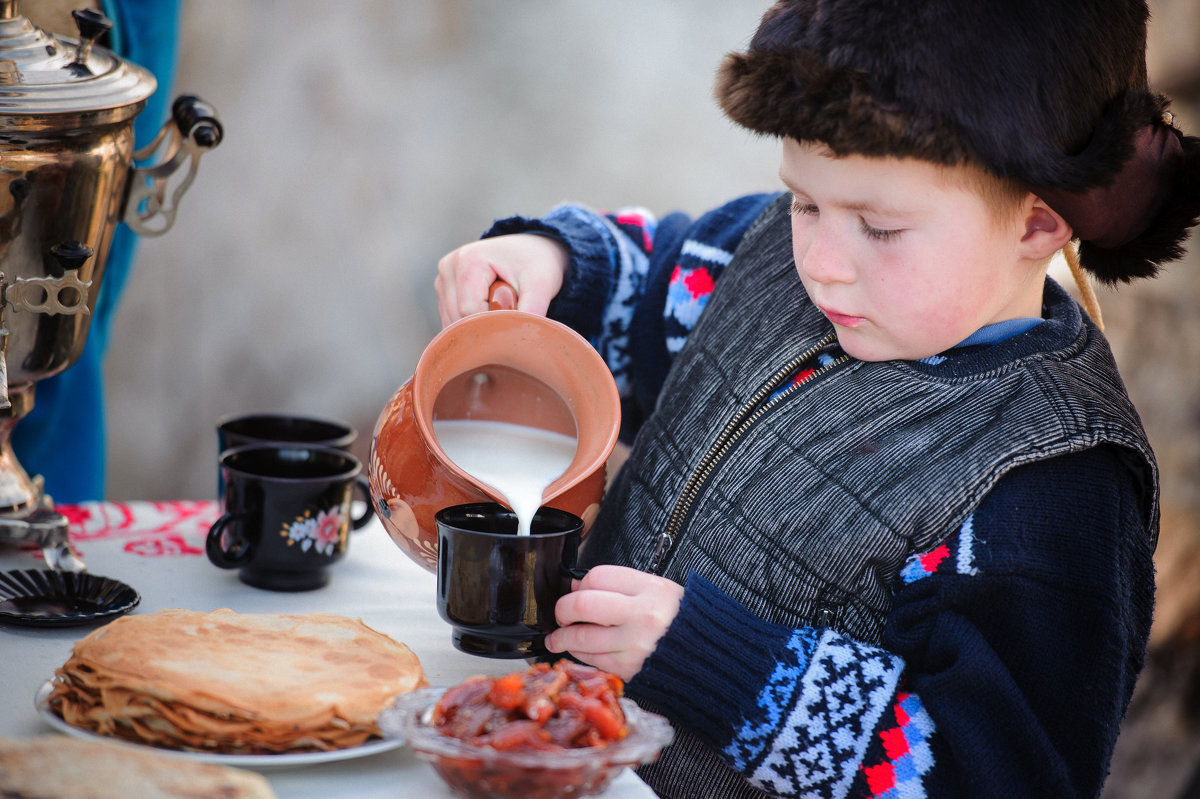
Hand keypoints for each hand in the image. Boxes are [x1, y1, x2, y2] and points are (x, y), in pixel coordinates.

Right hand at [435, 233, 568, 326]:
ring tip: (501, 306)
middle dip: (485, 325)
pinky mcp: (444, 293)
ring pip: (453, 324)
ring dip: (478, 326)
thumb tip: (524, 342)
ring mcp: (443, 281)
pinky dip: (472, 325)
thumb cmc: (537, 264)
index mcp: (468, 260)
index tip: (515, 316)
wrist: (532, 251)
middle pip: (458, 319)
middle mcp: (448, 269)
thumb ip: (532, 310)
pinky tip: (490, 311)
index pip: (469, 312)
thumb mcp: (541, 284)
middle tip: (511, 309)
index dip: (493, 322)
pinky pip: (452, 322)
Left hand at [544, 565, 683, 680]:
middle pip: (582, 605)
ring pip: (580, 638)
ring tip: (558, 637)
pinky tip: (579, 650)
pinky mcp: (630, 669)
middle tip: (562, 614)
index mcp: (650, 589)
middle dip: (563, 610)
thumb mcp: (657, 589)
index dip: (581, 584)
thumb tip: (577, 587)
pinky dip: (579, 654)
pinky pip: (592, 660)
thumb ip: (619, 585)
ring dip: (562, 638)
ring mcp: (634, 645)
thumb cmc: (680, 619)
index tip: (579, 590)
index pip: (598, 577)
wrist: (706, 654)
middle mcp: (642, 616)